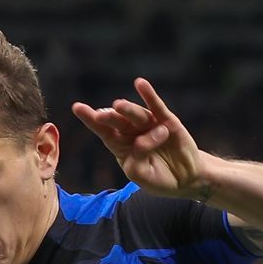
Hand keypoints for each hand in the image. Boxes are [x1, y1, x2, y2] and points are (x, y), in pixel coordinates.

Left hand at [70, 77, 206, 199]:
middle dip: (107, 117)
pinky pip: (157, 107)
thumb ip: (136, 161)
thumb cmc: (159, 178)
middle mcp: (133, 132)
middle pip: (117, 121)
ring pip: (136, 116)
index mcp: (121, 146)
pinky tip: (140, 84)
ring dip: (127, 109)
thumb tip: (142, 140)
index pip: (103, 131)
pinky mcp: (168, 121)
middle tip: (99, 114)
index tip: (77, 107)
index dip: (91, 119)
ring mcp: (150, 125)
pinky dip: (149, 95)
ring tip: (118, 105)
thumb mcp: (141, 176)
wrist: (186, 179)